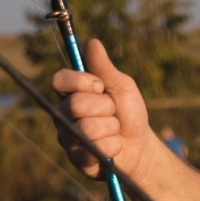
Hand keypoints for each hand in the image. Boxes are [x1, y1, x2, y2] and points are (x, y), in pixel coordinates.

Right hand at [53, 40, 156, 182]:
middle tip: (112, 112)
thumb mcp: (122, 86)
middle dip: (105, 107)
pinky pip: (96, 149)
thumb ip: (105, 67)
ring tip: (114, 130)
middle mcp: (64, 114)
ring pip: (88, 128)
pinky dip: (113, 146)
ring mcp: (68, 137)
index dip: (82, 81)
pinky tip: (113, 147)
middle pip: (76, 104)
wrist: (140, 146)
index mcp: (71, 93)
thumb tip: (92, 42)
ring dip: (112, 128)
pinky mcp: (76, 158)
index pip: (59, 80)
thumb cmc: (129, 113)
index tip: (100, 86)